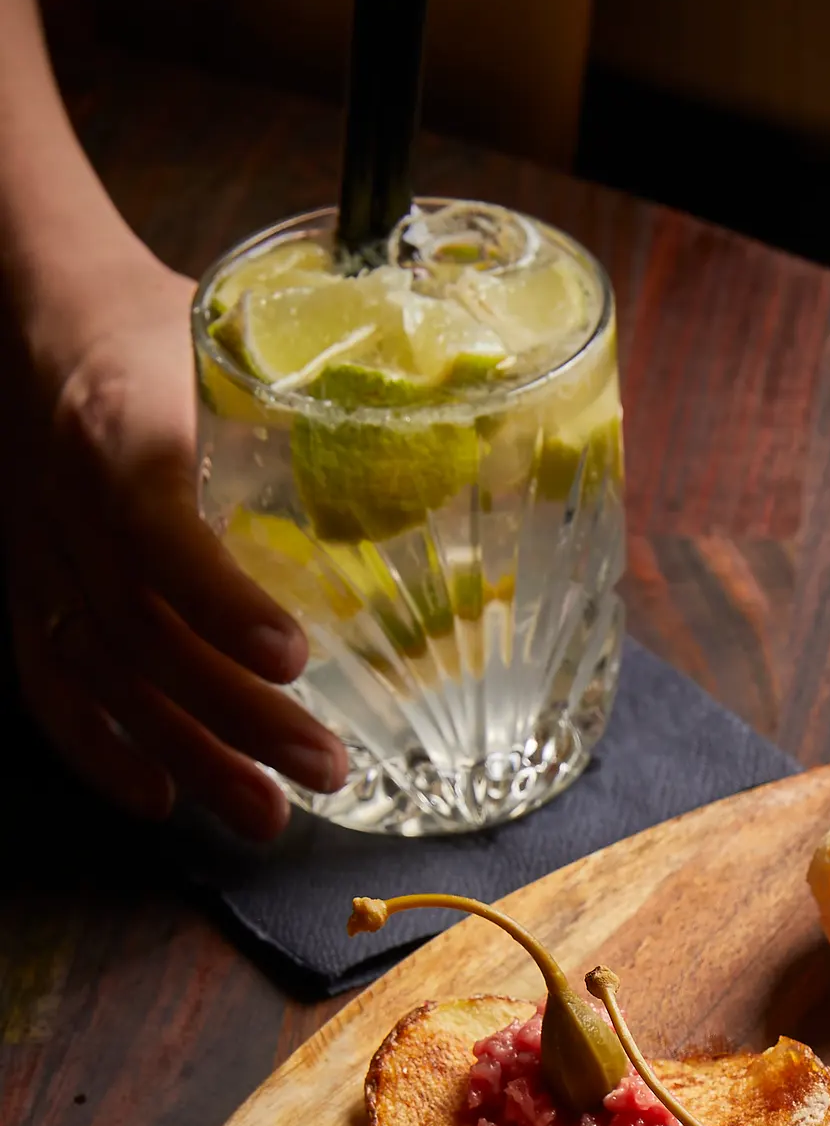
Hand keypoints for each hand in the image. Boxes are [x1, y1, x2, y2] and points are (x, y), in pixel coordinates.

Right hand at [3, 238, 346, 837]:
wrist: (37, 310)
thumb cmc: (162, 331)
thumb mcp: (238, 342)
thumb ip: (331, 400)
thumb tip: (488, 446)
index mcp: (122, 428)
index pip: (156, 529)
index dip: (221, 602)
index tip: (295, 657)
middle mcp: (69, 503)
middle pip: (145, 632)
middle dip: (238, 714)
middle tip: (328, 768)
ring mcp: (41, 555)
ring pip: (106, 676)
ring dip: (190, 754)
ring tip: (270, 815)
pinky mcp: (26, 588)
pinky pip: (48, 685)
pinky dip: (100, 752)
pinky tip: (162, 800)